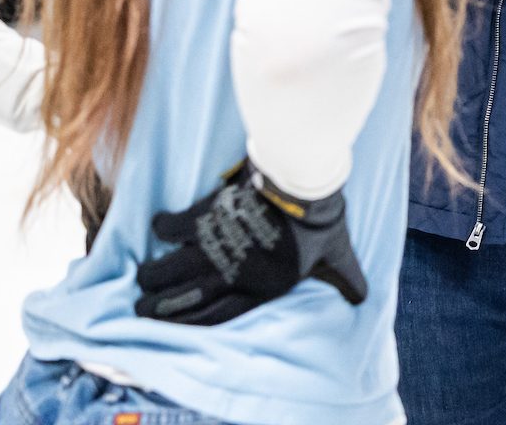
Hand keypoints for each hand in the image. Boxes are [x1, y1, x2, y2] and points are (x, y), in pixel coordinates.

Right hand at [135, 160, 367, 325]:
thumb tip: (363, 297)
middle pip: (188, 298)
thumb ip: (344, 277)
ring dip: (154, 275)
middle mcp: (233, 274)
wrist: (303, 180)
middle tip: (143, 307)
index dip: (194, 323)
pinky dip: (162, 229)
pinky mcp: (205, 218)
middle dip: (162, 306)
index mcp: (262, 287)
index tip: (176, 324)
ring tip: (142, 278)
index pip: (221, 315)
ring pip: (173, 269)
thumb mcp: (337, 253)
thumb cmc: (322, 217)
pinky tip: (157, 228)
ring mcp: (216, 248)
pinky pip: (173, 229)